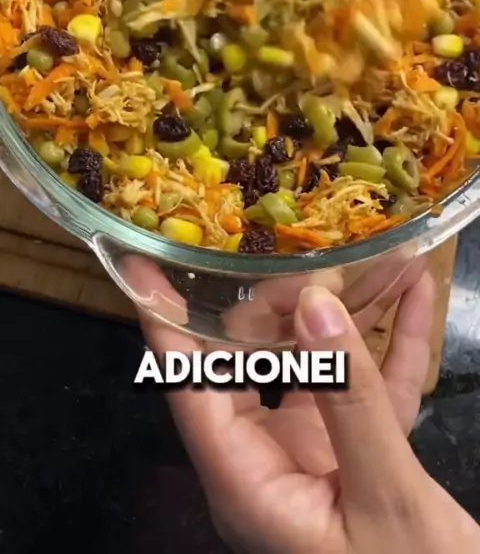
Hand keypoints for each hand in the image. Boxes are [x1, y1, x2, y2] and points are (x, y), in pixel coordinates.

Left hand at [139, 273, 479, 553]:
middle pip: (253, 362)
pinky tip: (418, 294)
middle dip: (284, 303)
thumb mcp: (384, 500)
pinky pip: (371, 386)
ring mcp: (314, 453)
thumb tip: (313, 304)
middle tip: (323, 259)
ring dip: (355, 313)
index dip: (166, 324)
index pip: (190, 390)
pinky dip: (394, 343)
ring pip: (317, 364)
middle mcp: (269, 461)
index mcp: (248, 484)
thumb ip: (351, 402)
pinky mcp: (360, 451)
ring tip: (389, 258)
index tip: (145, 266)